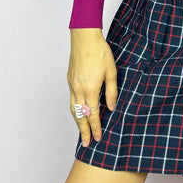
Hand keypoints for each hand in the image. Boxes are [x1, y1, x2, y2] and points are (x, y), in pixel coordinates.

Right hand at [67, 29, 117, 146]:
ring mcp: (72, 86)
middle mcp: (78, 90)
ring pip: (73, 110)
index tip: (97, 138)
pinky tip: (79, 112)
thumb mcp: (112, 72)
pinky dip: (74, 111)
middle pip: (80, 117)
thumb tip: (112, 107)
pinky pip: (71, 100)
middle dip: (83, 131)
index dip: (96, 128)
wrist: (84, 39)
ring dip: (77, 122)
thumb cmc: (100, 53)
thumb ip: (112, 91)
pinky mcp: (69, 80)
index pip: (93, 115)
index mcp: (90, 90)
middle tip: (86, 144)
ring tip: (81, 132)